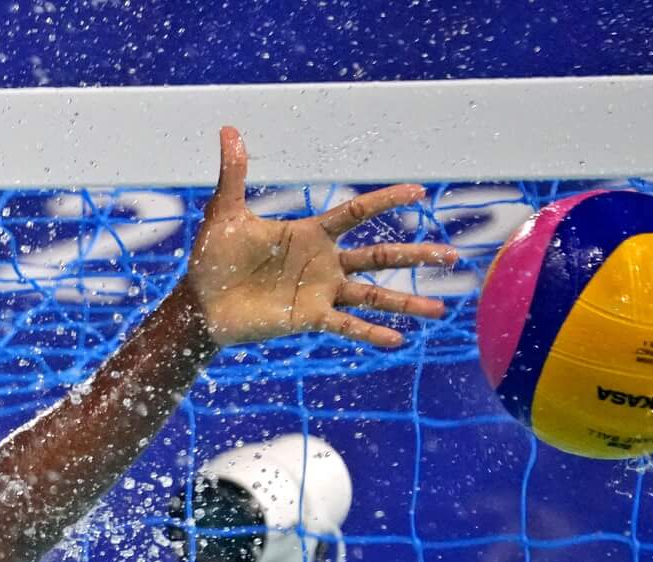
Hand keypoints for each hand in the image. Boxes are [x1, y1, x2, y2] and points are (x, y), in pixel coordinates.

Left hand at [183, 127, 457, 349]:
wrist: (199, 304)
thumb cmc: (213, 259)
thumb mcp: (225, 214)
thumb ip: (234, 173)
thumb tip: (228, 129)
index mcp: (310, 233)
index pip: (357, 212)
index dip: (386, 200)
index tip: (418, 192)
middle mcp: (324, 263)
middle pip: (380, 256)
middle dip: (416, 255)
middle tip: (453, 256)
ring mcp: (319, 292)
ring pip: (373, 294)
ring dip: (406, 302)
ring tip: (439, 309)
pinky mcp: (308, 318)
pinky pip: (346, 325)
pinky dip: (370, 333)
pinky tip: (398, 341)